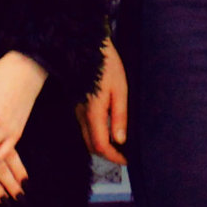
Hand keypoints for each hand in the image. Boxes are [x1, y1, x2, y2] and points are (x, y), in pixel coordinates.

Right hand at [82, 38, 128, 164]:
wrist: (87, 46)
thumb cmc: (107, 65)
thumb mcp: (120, 89)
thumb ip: (120, 116)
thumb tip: (121, 140)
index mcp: (93, 113)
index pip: (101, 146)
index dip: (114, 157)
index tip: (128, 160)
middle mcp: (81, 115)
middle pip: (92, 145)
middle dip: (108, 154)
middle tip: (125, 155)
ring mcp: (77, 110)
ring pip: (87, 137)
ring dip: (102, 145)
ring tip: (120, 144)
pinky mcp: (78, 104)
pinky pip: (85, 126)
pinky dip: (96, 134)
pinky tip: (109, 129)